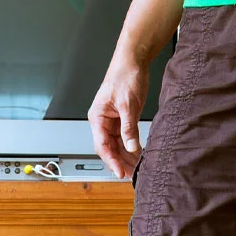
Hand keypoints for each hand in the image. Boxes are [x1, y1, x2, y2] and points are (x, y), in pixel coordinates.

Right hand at [89, 55, 149, 179]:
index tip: (120, 172)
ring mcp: (111, 121)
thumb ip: (129, 127)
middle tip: (131, 174)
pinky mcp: (121, 119)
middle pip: (108, 148)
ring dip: (126, 157)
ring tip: (136, 168)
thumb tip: (131, 147)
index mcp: (97, 117)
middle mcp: (102, 121)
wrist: (133, 60)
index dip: (111, 160)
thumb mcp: (128, 104)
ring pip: (116, 145)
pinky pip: (124, 138)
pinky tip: (138, 155)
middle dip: (119, 162)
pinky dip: (131, 147)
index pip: (102, 145)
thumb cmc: (125, 75)